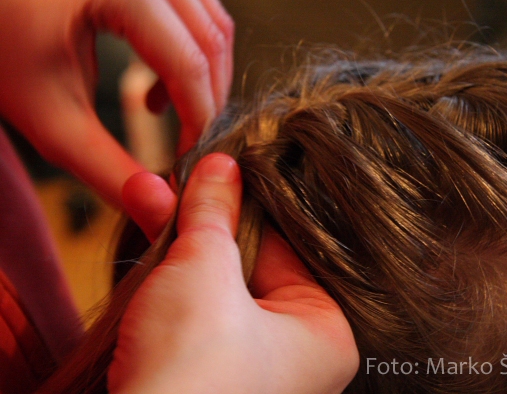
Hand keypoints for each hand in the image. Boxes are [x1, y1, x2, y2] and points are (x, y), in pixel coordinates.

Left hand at [0, 0, 232, 206]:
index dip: (198, 122)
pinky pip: (200, 15)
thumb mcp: (51, 116)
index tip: (186, 164)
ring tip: (164, 112)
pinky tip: (160, 82)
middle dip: (207, 103)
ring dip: (203, 80)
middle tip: (185, 145)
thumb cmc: (3, 45)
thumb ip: (106, 168)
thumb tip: (162, 208)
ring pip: (214, 27)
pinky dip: (194, 56)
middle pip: (213, 42)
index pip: (189, 63)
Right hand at [108, 153, 358, 392]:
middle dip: (207, 219)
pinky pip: (197, 313)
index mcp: (325, 332)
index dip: (252, 203)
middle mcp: (296, 353)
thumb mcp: (206, 269)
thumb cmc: (194, 367)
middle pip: (251, 262)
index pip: (290, 246)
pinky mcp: (209, 375)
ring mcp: (251, 367)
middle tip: (180, 178)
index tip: (225, 170)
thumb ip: (215, 212)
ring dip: (180, 241)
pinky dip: (171, 279)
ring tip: (148, 193)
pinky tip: (149, 240)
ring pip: (218, 284)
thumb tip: (222, 166)